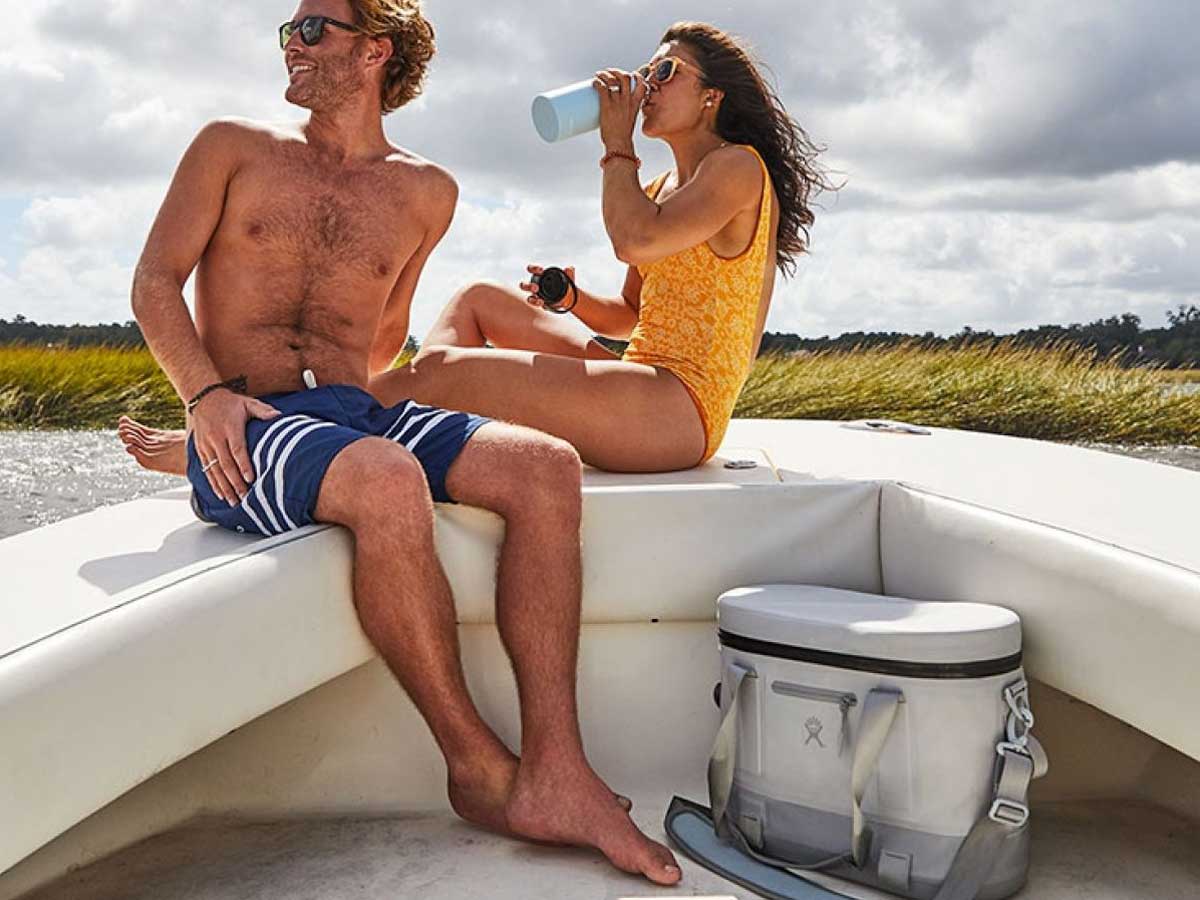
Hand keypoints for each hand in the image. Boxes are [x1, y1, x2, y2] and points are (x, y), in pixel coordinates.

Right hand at [190, 389, 280, 505]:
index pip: (237, 449)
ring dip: (224, 487)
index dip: (243, 465)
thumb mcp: (247, 403)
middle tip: (245, 497)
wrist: (203, 398)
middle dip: (235, 483)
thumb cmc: (230, 403)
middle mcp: (216, 438)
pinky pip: (207, 469)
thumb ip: (262, 410)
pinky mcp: (200, 450)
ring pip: (215, 470)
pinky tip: (220, 494)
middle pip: (226, 464)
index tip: (251, 479)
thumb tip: (278, 415)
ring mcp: (206, 445)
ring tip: (234, 501)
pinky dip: (213, 483)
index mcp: (230, 428)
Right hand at [520, 264, 575, 309]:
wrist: (569, 296)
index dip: (534, 269)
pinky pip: (536, 305)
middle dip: (528, 286)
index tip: (541, 270)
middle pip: (524, 286)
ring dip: (532, 299)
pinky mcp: (540, 303)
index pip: (532, 270)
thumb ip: (569, 273)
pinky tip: (543, 303)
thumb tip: (569, 268)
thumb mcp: (568, 277)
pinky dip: (539, 304)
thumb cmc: (565, 283)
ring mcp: (536, 296)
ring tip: (540, 300)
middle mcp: (535, 285)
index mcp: (540, 276)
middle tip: (536, 288)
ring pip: (529, 298)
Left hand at [593, 68, 647, 151]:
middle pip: (624, 77)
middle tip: (609, 73)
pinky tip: (594, 82)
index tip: (630, 74)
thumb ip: (624, 112)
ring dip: (604, 74)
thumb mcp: (629, 120)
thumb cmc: (622, 136)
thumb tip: (612, 111)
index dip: (636, 76)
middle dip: (616, 71)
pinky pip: (601, 88)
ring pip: (612, 80)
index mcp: (636, 104)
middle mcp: (628, 100)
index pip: (641, 84)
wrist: (619, 144)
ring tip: (599, 75)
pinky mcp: (606, 106)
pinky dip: (597, 82)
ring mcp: (617, 102)